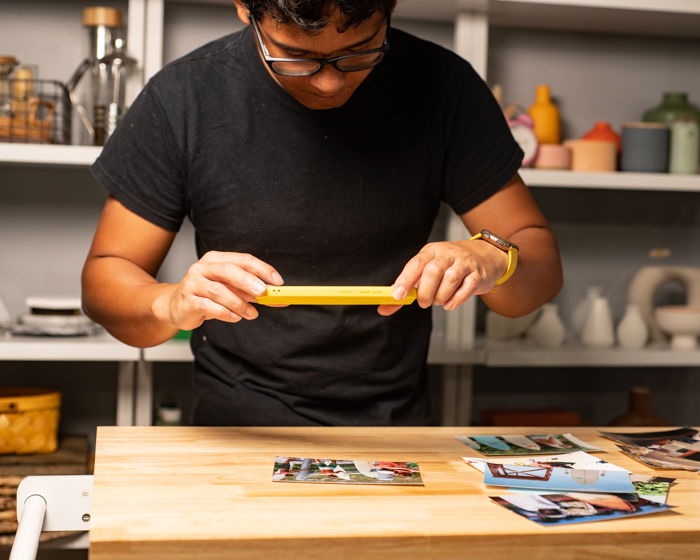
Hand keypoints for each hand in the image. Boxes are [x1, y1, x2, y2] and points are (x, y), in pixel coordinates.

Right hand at [152, 251, 283, 329]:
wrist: (175, 305)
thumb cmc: (206, 294)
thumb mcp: (230, 289)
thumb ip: (251, 291)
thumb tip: (276, 297)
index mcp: (216, 259)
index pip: (242, 259)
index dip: (262, 269)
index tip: (277, 281)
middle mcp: (203, 268)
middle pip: (228, 270)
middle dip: (249, 281)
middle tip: (263, 293)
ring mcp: (193, 284)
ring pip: (220, 291)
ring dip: (240, 303)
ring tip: (252, 314)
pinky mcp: (188, 301)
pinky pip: (209, 307)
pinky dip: (226, 313)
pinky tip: (235, 317)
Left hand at [377, 239, 506, 315]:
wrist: (485, 256)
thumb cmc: (451, 264)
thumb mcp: (428, 270)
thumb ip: (408, 289)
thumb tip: (385, 306)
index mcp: (431, 252)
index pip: (416, 264)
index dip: (405, 280)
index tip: (398, 295)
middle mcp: (447, 254)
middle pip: (433, 271)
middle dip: (425, 292)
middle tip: (424, 302)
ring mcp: (464, 263)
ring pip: (450, 279)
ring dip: (441, 296)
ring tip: (438, 301)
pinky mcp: (477, 274)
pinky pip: (466, 288)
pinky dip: (456, 299)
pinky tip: (449, 303)